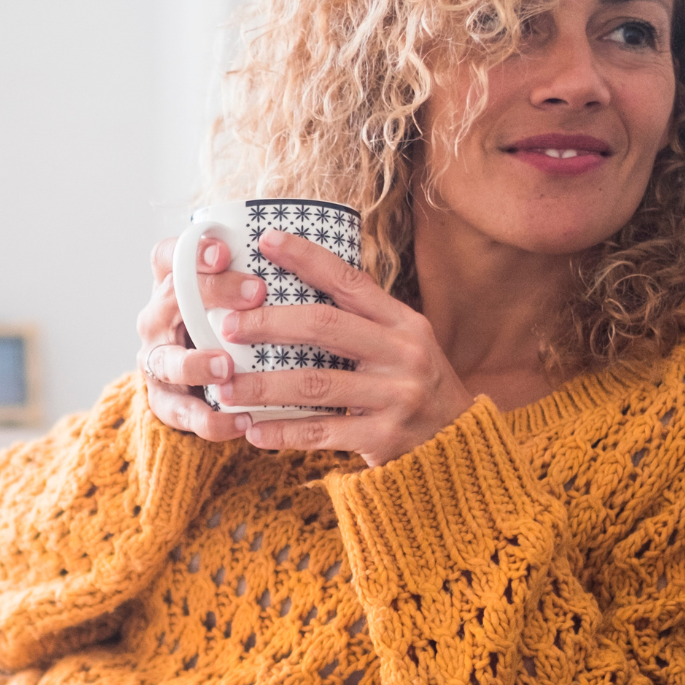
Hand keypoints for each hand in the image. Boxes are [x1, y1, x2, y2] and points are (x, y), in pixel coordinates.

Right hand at [137, 234, 269, 441]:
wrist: (196, 385)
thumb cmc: (227, 329)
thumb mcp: (237, 302)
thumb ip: (258, 282)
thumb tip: (319, 260)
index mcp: (172, 286)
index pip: (169, 257)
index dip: (192, 251)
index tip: (225, 251)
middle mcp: (157, 319)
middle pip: (171, 298)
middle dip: (212, 293)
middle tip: (255, 293)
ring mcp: (157, 361)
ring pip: (167, 360)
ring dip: (195, 363)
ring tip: (225, 368)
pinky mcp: (163, 402)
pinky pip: (181, 413)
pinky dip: (210, 420)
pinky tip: (241, 422)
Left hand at [218, 229, 474, 466]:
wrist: (458, 444)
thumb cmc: (412, 386)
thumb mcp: (401, 345)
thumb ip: (359, 322)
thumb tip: (292, 289)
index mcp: (402, 323)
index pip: (349, 281)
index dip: (307, 258)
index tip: (266, 240)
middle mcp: (402, 354)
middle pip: (325, 327)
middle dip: (270, 323)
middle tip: (228, 326)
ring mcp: (395, 396)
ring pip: (315, 384)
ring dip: (264, 386)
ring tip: (225, 388)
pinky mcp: (384, 437)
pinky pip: (322, 433)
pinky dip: (284, 432)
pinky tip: (253, 431)